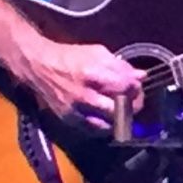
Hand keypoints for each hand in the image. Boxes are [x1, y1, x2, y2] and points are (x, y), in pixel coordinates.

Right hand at [21, 40, 144, 131]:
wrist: (40, 67)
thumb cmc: (70, 57)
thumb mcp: (96, 53)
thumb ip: (120, 66)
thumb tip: (141, 76)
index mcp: (91, 73)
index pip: (124, 87)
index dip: (136, 87)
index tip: (137, 84)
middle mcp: (84, 95)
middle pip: (120, 108)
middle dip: (132, 105)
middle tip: (134, 99)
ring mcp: (76, 110)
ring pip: (110, 123)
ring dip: (121, 117)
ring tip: (123, 108)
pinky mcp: (70, 120)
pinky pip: (95, 130)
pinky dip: (106, 125)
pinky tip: (108, 117)